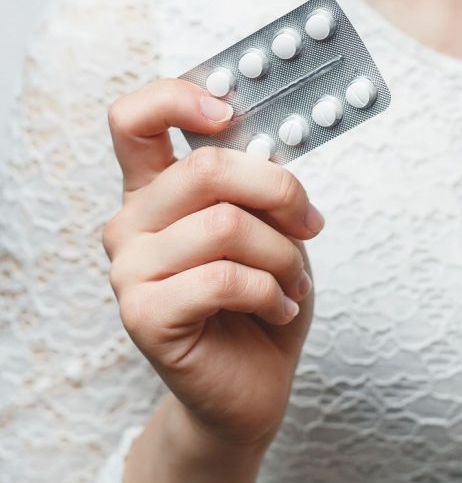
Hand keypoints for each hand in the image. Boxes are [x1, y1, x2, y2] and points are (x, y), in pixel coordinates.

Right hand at [102, 79, 325, 449]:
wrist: (254, 383)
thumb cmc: (263, 295)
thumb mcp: (270, 225)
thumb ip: (256, 184)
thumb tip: (267, 149)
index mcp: (157, 190)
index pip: (136, 119)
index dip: (178, 98)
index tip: (229, 111)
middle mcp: (131, 223)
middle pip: (206, 169)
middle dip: (281, 192)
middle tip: (309, 224)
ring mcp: (129, 270)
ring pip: (227, 226)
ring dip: (283, 255)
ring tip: (292, 281)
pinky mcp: (144, 316)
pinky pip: (224, 279)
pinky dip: (270, 292)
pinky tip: (277, 307)